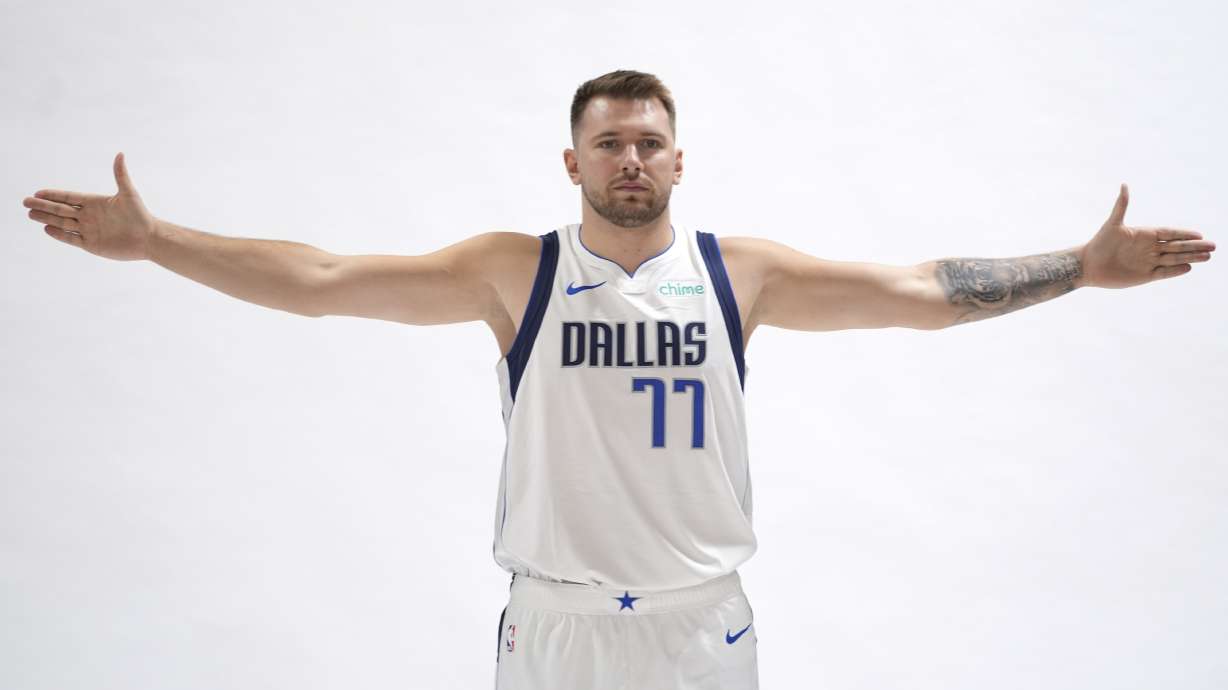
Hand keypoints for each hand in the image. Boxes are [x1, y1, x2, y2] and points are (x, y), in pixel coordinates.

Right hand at [23, 152, 157, 261]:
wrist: (149, 239)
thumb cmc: (141, 216)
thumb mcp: (129, 193)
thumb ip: (120, 174)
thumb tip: (120, 154)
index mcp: (95, 203)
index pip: (69, 197)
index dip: (54, 195)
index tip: (38, 192)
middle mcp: (89, 216)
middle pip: (61, 210)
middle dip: (44, 206)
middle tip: (25, 202)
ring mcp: (89, 230)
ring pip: (63, 223)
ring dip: (46, 218)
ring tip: (30, 214)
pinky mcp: (92, 244)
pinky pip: (71, 238)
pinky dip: (59, 234)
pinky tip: (46, 228)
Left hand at [1079, 184, 1214, 288]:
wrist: (1088, 265)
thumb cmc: (1099, 243)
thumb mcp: (1112, 224)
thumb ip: (1121, 205)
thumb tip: (1124, 185)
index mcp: (1145, 234)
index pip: (1170, 234)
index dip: (1184, 234)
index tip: (1199, 234)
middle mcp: (1149, 248)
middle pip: (1177, 246)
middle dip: (1195, 246)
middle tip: (1213, 246)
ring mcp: (1148, 262)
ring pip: (1174, 259)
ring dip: (1191, 257)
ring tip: (1208, 257)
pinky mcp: (1145, 276)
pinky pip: (1164, 272)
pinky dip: (1176, 270)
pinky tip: (1189, 267)